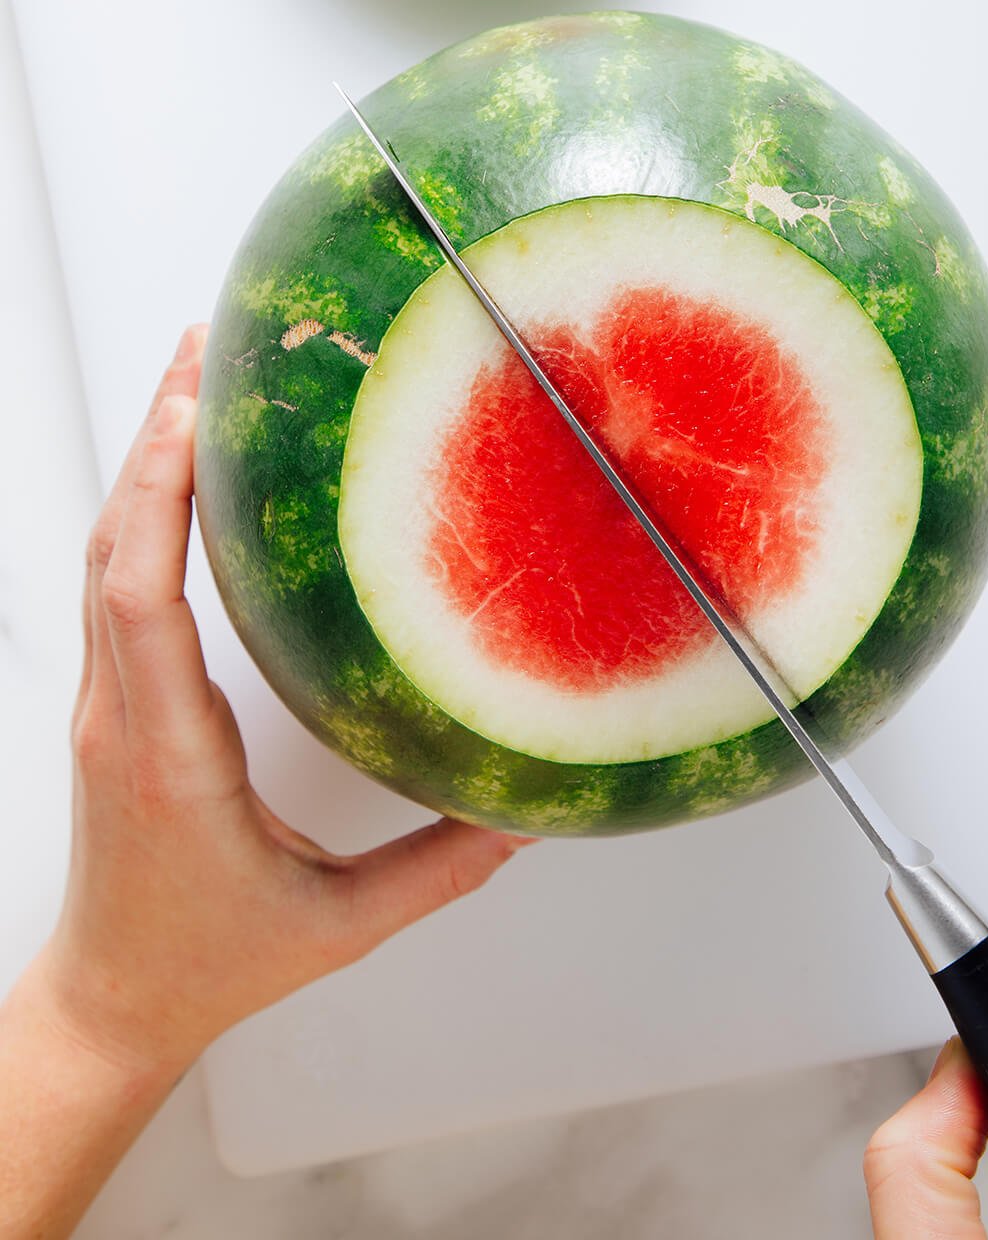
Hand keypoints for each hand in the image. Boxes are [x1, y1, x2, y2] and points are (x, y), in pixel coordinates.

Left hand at [41, 323, 531, 1081]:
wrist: (111, 1002)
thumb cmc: (208, 965)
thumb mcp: (336, 926)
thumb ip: (439, 868)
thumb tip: (525, 809)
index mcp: (168, 753)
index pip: (144, 600)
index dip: (160, 497)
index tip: (191, 413)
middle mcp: (124, 714)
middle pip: (112, 546)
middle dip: (153, 436)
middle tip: (201, 345)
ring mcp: (107, 706)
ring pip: (102, 556)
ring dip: (141, 464)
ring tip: (189, 379)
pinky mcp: (114, 706)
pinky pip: (112, 584)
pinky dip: (139, 511)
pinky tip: (177, 474)